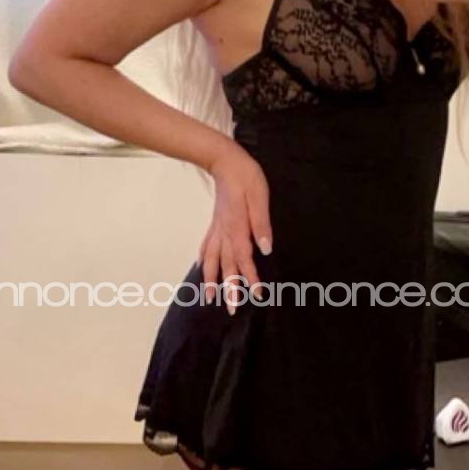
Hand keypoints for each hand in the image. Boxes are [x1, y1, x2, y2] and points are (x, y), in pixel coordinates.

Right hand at [198, 144, 272, 313]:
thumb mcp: (259, 196)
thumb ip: (261, 224)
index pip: (244, 258)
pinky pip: (207, 245)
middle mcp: (223, 231)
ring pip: (212, 259)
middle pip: (226, 265)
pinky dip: (204, 260)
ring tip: (209, 298)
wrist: (225, 160)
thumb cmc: (246, 176)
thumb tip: (266, 248)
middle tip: (231, 310)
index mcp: (236, 227)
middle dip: (229, 289)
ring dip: (211, 279)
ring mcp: (217, 228)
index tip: (257, 295)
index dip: (250, 278)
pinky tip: (202, 268)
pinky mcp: (215, 222)